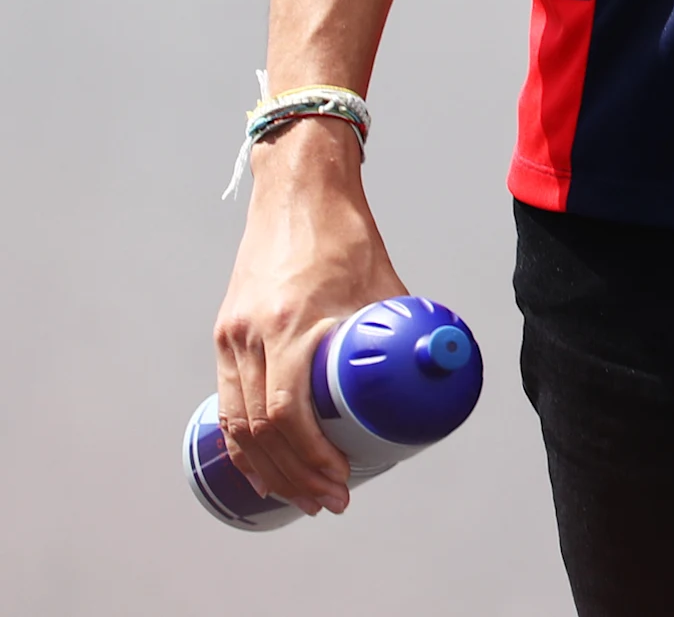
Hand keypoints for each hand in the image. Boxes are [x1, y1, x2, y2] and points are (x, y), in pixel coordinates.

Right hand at [211, 118, 404, 513]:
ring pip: (237, 423)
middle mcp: (251, 335)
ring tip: (300, 495)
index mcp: (290, 324)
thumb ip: (401, 324)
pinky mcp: (226, 333)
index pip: (288, 413)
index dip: (311, 459)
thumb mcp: (382, 281)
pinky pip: (226, 401)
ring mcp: (232, 336)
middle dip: (293, 476)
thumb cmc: (343, 232)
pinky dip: (241, 442)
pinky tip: (259, 467)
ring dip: (266, 468)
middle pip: (260, 430)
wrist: (297, 190)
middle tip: (330, 500)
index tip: (341, 483)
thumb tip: (432, 367)